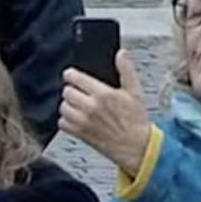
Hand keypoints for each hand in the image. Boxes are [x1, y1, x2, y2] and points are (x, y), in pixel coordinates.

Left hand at [59, 50, 153, 173]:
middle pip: (66, 92)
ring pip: (63, 107)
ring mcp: (84, 122)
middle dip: (71, 90)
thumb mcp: (135, 92)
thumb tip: (122, 54)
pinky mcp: (81, 135)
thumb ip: (126, 70)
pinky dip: (66, 121)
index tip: (72, 75)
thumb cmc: (136, 121)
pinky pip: (63, 124)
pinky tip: (76, 119)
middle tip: (78, 92)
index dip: (71, 74)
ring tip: (77, 105)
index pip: (75, 78)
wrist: (138, 147)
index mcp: (103, 94)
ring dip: (68, 105)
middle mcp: (91, 108)